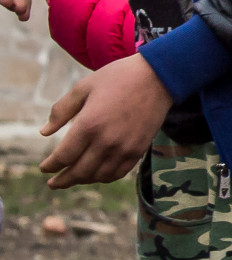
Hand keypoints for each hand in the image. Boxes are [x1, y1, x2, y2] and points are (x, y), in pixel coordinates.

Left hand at [38, 54, 172, 185]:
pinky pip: (118, 173)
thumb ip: (61, 110)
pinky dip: (105, 177)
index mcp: (88, 125)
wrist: (158, 76)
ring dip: (83, 180)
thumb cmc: (118, 78)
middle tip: (53, 183)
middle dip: (63, 180)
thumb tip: (44, 132)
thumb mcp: (83, 87)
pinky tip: (97, 174)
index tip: (44, 168)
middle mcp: (106, 141)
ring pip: (98, 176)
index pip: (63, 157)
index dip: (50, 166)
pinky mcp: (139, 149)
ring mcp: (124, 147)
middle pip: (79, 172)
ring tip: (74, 179)